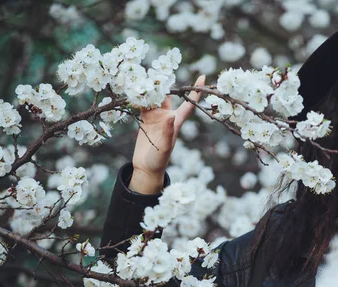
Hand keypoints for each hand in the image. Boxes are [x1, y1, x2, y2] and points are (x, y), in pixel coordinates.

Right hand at [130, 75, 205, 192]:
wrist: (146, 167)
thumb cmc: (159, 160)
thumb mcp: (165, 147)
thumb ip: (168, 132)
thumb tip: (171, 115)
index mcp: (177, 121)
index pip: (189, 103)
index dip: (196, 91)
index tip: (203, 76)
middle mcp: (167, 116)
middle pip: (169, 96)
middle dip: (166, 83)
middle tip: (161, 67)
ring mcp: (156, 117)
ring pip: (154, 97)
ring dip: (151, 88)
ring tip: (146, 74)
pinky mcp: (145, 119)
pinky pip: (143, 104)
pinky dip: (140, 96)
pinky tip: (135, 88)